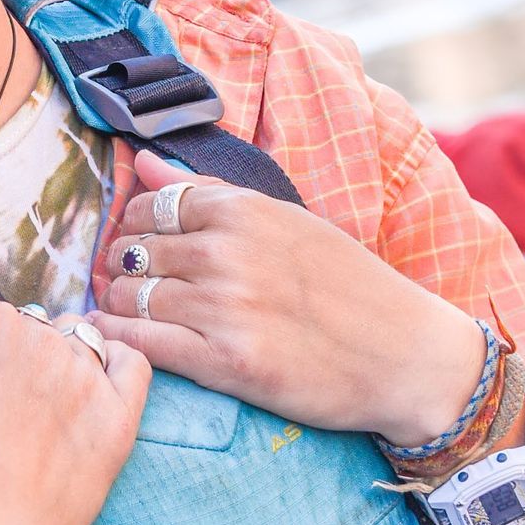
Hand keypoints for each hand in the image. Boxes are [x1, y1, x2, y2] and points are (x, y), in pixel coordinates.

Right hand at [0, 251, 151, 524]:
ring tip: (31, 420)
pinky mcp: (119, 419)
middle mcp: (44, 337)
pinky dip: (116, 365)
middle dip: (11, 358)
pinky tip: (91, 390)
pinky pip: (132, 365)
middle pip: (30, 326)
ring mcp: (87, 377)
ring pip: (76, 344)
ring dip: (57, 365)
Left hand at [90, 148, 488, 446]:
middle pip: (134, 251)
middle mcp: (228, 252)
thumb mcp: (287, 221)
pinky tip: (122, 342)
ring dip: (119, 306)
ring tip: (132, 314)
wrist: (405, 356)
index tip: (143, 244)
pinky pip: (142, 344)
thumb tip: (141, 162)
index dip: (136, 226)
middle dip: (124, 267)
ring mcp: (226, 308)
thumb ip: (210, 193)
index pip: (152, 205)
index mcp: (244, 211)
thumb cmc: (350, 286)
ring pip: (129, 297)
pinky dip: (121, 341)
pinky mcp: (226, 363)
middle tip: (133, 284)